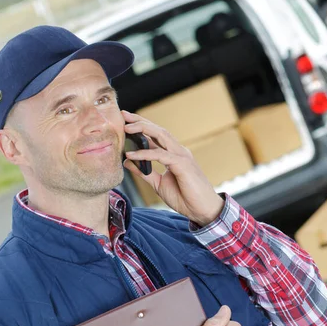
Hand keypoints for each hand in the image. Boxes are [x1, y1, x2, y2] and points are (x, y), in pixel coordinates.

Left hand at [122, 110, 223, 225]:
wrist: (202, 210)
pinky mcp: (182, 165)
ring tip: (126, 129)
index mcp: (174, 154)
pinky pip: (160, 155)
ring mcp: (182, 156)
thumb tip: (128, 162)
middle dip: (140, 121)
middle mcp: (178, 151)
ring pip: (161, 136)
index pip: (156, 136)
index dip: (142, 126)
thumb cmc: (185, 197)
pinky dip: (145, 154)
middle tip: (124, 115)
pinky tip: (132, 155)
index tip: (126, 121)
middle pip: (158, 130)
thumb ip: (144, 172)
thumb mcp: (158, 184)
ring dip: (143, 130)